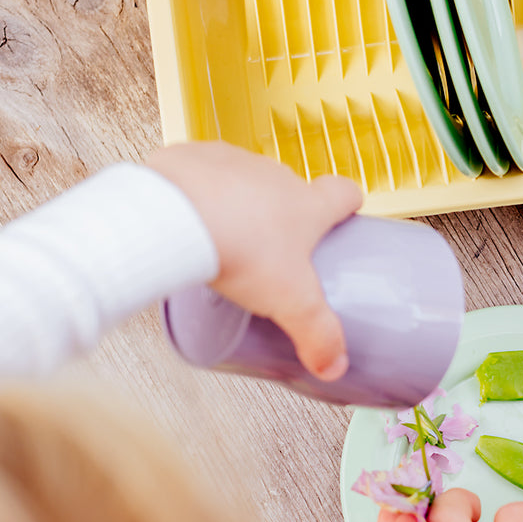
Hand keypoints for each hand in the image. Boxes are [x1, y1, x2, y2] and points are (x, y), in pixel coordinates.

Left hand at [148, 141, 362, 380]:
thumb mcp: (291, 304)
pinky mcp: (192, 157)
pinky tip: (188, 219)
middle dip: (284, 215)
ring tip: (223, 238)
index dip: (347, 204)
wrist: (175, 217)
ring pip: (244, 180)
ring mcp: (232, 161)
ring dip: (239, 202)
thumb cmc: (239, 249)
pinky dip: (196, 192)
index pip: (343, 193)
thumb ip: (318, 335)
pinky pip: (199, 172)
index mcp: (307, 204)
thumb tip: (333, 364)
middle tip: (271, 251)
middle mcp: (274, 175)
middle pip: (290, 189)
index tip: (344, 214)